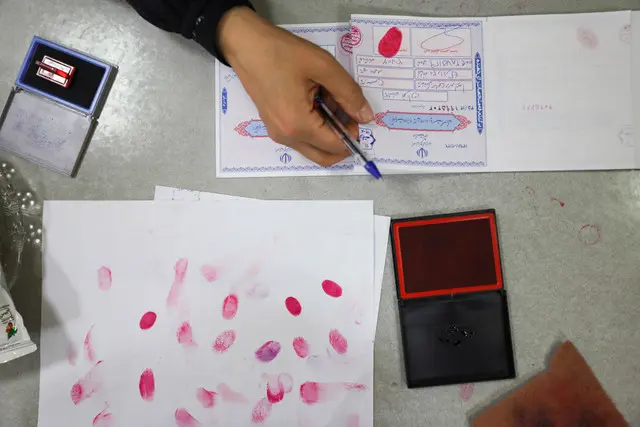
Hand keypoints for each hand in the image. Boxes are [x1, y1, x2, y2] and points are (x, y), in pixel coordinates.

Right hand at [218, 7, 372, 165]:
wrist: (246, 45)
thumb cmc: (281, 53)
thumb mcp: (323, 67)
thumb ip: (349, 93)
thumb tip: (366, 116)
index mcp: (298, 125)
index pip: (336, 147)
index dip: (354, 134)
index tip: (359, 114)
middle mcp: (286, 137)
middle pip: (325, 157)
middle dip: (343, 141)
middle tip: (349, 114)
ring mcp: (278, 134)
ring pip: (314, 149)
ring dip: (329, 134)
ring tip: (331, 102)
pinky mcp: (274, 127)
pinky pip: (302, 138)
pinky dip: (316, 128)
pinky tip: (318, 102)